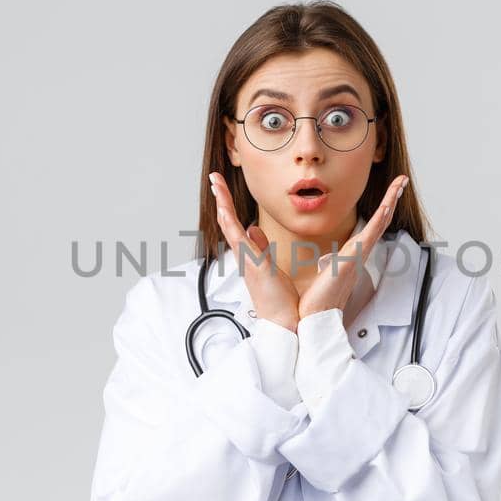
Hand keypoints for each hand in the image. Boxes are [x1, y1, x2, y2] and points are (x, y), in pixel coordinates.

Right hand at [209, 172, 299, 331]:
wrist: (286, 322)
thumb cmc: (281, 299)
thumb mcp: (270, 266)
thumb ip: (260, 247)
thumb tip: (255, 230)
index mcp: (249, 255)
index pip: (235, 224)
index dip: (228, 205)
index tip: (223, 187)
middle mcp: (243, 256)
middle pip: (227, 221)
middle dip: (221, 198)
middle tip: (214, 178)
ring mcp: (246, 260)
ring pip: (229, 227)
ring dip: (222, 204)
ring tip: (216, 184)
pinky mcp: (253, 265)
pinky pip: (238, 241)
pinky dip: (230, 224)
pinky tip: (224, 210)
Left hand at [297, 175, 408, 319]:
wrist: (315, 316)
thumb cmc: (316, 299)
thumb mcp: (318, 272)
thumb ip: (320, 262)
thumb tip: (312, 259)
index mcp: (353, 254)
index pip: (372, 226)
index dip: (383, 208)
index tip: (389, 192)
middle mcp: (359, 253)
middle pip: (382, 220)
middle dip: (392, 198)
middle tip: (401, 181)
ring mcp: (358, 255)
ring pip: (380, 224)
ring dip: (390, 202)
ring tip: (399, 185)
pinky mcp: (353, 258)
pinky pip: (371, 235)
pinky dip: (380, 219)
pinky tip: (387, 206)